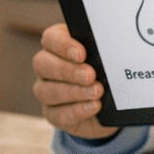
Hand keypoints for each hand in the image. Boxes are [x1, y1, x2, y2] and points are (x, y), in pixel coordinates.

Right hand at [32, 23, 120, 138]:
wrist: (111, 105)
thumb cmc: (105, 72)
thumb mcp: (105, 58)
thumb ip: (102, 51)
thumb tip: (110, 49)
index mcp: (57, 45)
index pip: (50, 39)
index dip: (62, 45)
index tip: (82, 54)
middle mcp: (46, 66)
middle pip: (42, 64)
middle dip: (67, 70)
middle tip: (90, 75)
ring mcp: (45, 91)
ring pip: (46, 90)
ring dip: (73, 92)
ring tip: (97, 92)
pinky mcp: (52, 114)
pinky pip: (57, 114)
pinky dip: (76, 111)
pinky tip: (94, 107)